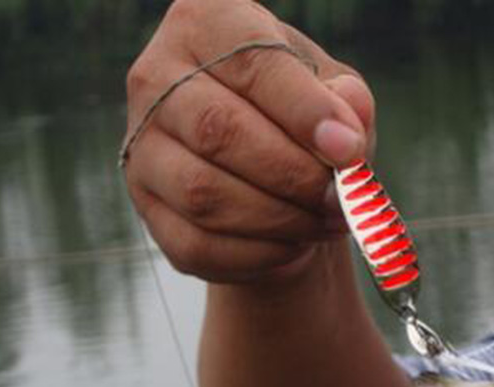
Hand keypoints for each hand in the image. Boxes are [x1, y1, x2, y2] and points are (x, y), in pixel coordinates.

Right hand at [122, 0, 374, 282]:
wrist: (266, 171)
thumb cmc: (300, 120)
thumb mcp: (333, 93)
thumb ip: (346, 102)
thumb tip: (347, 130)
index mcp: (205, 24)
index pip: (252, 64)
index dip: (305, 113)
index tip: (349, 151)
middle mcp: (156, 79)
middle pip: (220, 132)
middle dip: (293, 175)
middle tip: (339, 199)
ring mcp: (143, 149)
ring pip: (205, 195)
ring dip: (279, 220)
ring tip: (324, 223)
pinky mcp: (149, 210)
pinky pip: (198, 245)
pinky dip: (258, 255)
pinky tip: (294, 246)